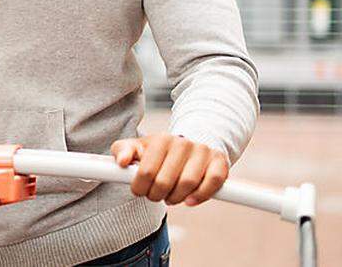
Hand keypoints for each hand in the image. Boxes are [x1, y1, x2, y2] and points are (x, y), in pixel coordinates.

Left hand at [111, 133, 228, 206]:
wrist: (189, 146)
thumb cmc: (158, 152)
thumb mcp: (137, 148)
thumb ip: (122, 151)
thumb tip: (121, 162)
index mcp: (161, 139)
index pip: (146, 172)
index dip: (140, 187)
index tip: (139, 191)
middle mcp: (183, 143)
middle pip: (165, 182)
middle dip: (156, 195)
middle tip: (155, 195)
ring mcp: (203, 152)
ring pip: (187, 184)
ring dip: (176, 198)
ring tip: (170, 197)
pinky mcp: (219, 162)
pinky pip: (212, 183)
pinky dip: (200, 196)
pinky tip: (189, 201)